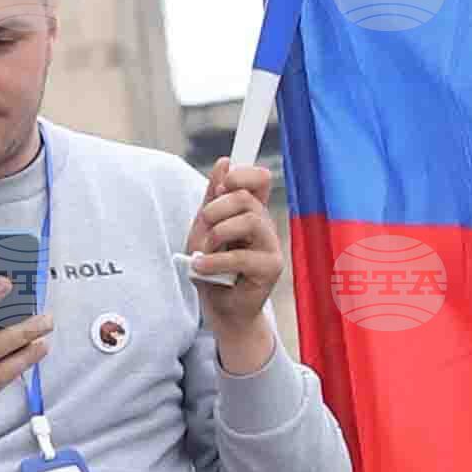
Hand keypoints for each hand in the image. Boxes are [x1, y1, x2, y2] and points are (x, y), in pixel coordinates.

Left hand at [186, 158, 288, 365]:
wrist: (220, 309)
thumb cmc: (212, 270)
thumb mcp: (203, 230)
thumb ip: (212, 199)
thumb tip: (224, 161)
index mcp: (251, 212)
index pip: (259, 178)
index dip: (240, 174)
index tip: (220, 187)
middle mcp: (265, 225)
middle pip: (246, 196)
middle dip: (217, 208)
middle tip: (204, 226)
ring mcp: (270, 245)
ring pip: (248, 220)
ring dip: (218, 234)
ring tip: (204, 252)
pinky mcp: (271, 268)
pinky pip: (242, 255)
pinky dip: (215, 260)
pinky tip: (201, 267)